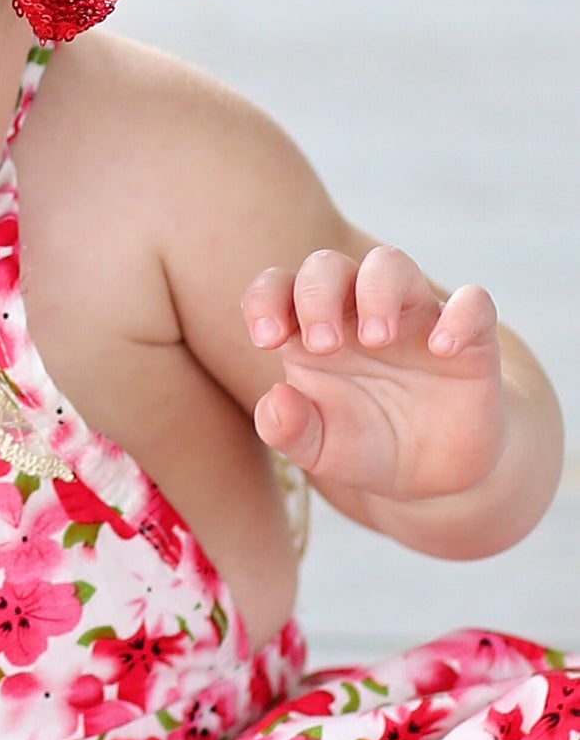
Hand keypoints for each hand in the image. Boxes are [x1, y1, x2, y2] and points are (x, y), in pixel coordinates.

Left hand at [241, 246, 503, 501]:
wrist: (432, 475)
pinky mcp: (468, 338)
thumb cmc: (364, 444)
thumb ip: (287, 429)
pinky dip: (460, 315)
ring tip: (378, 339)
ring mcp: (413, 318)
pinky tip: (443, 348)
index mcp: (311, 329)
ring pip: (390, 264)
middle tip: (323, 345)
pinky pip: (473, 303)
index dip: (265, 298)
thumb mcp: (319, 448)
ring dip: (377, 290)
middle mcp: (357, 311)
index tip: (267, 339)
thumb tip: (275, 401)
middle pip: (328, 266)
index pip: (278, 286)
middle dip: (318, 294)